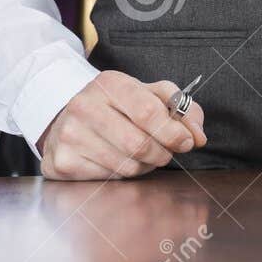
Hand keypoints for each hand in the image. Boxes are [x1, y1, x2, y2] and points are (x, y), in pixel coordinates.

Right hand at [39, 72, 206, 179]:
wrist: (66, 120)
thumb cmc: (117, 108)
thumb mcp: (148, 96)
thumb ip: (181, 109)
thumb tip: (198, 136)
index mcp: (110, 83)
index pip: (148, 111)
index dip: (174, 132)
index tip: (186, 141)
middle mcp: (84, 105)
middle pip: (139, 144)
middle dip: (162, 153)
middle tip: (164, 152)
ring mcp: (70, 134)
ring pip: (126, 165)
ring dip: (144, 166)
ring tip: (140, 154)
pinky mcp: (62, 161)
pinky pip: (108, 178)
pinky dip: (122, 175)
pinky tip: (117, 161)